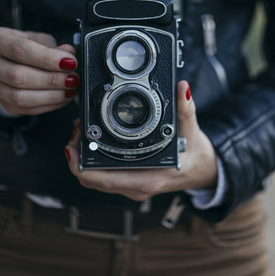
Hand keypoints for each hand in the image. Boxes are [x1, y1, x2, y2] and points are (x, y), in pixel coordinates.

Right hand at [0, 27, 78, 114]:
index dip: (48, 58)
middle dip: (52, 80)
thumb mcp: (37, 38)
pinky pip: (27, 109)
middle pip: (18, 77)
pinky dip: (50, 105)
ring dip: (52, 96)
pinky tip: (64, 97)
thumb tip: (69, 54)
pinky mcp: (6, 104)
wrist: (9, 59)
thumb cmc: (24, 46)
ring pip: (20, 97)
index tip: (70, 62)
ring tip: (71, 89)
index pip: (20, 50)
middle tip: (73, 78)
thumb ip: (52, 46)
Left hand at [65, 81, 217, 200]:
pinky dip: (93, 161)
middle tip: (76, 130)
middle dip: (78, 157)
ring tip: (82, 132)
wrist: (203, 171)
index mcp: (149, 178)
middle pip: (93, 181)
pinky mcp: (131, 182)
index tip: (71, 146)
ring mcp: (132, 186)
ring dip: (84, 159)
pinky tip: (93, 141)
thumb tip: (182, 88)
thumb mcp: (192, 130)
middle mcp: (137, 187)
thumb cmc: (196, 155)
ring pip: (96, 180)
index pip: (104, 180)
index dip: (81, 165)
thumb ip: (186, 109)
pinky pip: (104, 177)